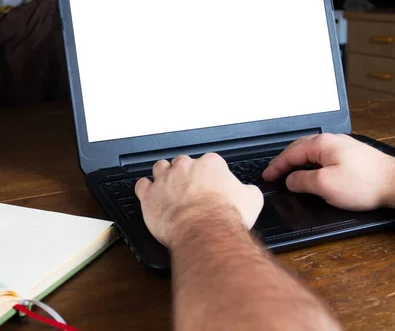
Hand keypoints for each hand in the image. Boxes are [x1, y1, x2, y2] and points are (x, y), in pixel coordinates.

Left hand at [135, 153, 262, 247]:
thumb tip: (248, 192)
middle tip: (191, 190)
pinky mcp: (150, 195)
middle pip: (183, 163)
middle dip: (186, 174)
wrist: (205, 232)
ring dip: (164, 176)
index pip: (209, 162)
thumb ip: (248, 191)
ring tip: (168, 187)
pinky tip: (151, 195)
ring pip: (160, 168)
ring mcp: (166, 179)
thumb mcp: (252, 200)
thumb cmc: (225, 217)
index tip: (211, 185)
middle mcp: (186, 167)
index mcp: (210, 164)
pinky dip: (146, 189)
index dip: (210, 176)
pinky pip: (142, 185)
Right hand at [262, 134, 394, 210]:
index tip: (267, 176)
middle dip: (284, 161)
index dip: (276, 166)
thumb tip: (290, 180)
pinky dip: (310, 163)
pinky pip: (322, 156)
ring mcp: (342, 145)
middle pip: (298, 148)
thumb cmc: (365, 183)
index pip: (289, 153)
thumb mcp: (325, 185)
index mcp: (321, 144)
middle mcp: (330, 140)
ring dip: (297, 162)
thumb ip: (302, 181)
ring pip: (311, 152)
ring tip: (288, 173)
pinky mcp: (351, 155)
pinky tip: (312, 172)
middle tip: (273, 174)